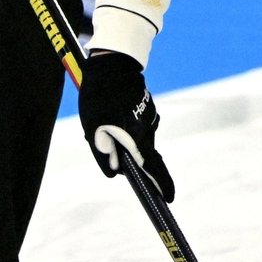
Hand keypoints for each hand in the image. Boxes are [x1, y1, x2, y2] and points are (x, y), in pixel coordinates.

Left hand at [79, 51, 174, 198]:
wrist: (112, 62)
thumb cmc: (99, 96)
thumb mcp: (94, 127)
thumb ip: (104, 152)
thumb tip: (115, 172)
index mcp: (137, 136)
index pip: (152, 167)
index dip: (161, 185)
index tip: (167, 199)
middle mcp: (148, 128)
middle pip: (145, 155)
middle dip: (137, 165)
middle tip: (137, 176)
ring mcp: (149, 117)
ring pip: (138, 139)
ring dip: (125, 142)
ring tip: (104, 128)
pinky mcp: (145, 108)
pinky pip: (136, 126)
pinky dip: (127, 128)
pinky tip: (111, 115)